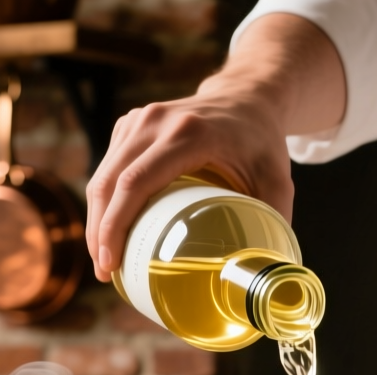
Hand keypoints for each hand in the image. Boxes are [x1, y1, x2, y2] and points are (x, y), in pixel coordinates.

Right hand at [85, 89, 294, 281]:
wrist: (247, 97)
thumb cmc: (262, 143)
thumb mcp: (279, 181)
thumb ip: (274, 225)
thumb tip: (262, 275)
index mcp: (189, 133)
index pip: (136, 181)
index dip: (116, 224)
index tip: (111, 262)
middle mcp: (156, 121)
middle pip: (111, 181)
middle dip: (100, 231)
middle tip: (104, 272)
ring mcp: (139, 119)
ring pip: (104, 175)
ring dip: (97, 219)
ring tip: (104, 260)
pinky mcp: (130, 124)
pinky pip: (108, 166)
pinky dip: (105, 201)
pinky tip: (111, 230)